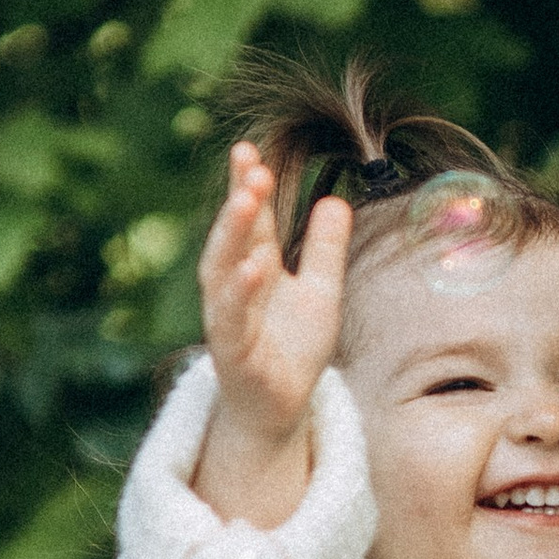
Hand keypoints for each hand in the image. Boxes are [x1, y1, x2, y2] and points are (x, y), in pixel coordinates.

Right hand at [192, 143, 353, 528]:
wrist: (280, 410)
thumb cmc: (293, 348)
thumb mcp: (321, 292)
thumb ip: (325, 250)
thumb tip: (335, 199)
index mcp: (254, 268)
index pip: (250, 221)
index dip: (248, 185)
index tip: (248, 149)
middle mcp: (234, 290)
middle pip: (232, 239)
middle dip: (239, 202)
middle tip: (251, 167)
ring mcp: (229, 321)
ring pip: (224, 273)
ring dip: (233, 236)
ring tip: (248, 200)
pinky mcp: (235, 354)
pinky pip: (234, 321)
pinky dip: (241, 293)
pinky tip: (255, 267)